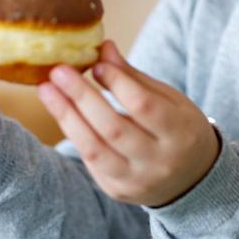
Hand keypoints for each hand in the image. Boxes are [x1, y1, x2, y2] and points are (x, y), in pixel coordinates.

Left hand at [37, 40, 219, 206]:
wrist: (191, 178)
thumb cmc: (176, 128)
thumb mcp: (168, 99)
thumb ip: (133, 78)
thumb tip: (103, 47)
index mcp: (181, 133)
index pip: (144, 106)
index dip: (118, 83)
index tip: (95, 63)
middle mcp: (160, 161)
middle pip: (114, 128)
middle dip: (81, 97)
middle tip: (57, 71)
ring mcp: (137, 180)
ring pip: (94, 149)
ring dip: (66, 116)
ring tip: (46, 90)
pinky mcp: (117, 190)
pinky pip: (89, 161)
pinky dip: (74, 134)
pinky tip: (60, 112)